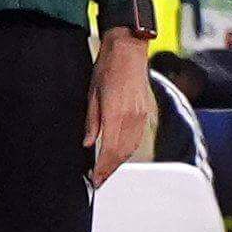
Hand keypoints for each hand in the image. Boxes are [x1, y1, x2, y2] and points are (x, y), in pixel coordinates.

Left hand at [86, 32, 152, 187]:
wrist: (129, 51)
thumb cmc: (108, 68)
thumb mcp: (91, 95)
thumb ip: (91, 122)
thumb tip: (87, 143)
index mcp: (116, 114)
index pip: (109, 150)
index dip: (102, 169)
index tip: (95, 180)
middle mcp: (131, 118)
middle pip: (121, 153)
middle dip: (110, 170)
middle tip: (98, 180)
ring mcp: (140, 116)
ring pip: (130, 148)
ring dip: (119, 162)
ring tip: (106, 170)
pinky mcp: (144, 113)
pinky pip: (136, 138)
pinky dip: (127, 150)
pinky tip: (119, 154)